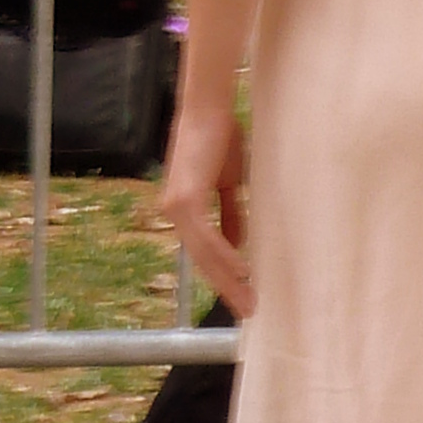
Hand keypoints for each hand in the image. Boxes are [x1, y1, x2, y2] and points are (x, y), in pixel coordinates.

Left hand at [157, 104, 250, 317]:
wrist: (208, 110)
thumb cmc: (219, 140)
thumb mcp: (227, 185)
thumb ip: (230, 215)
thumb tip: (237, 247)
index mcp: (183, 211)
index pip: (202, 254)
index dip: (221, 277)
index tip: (241, 297)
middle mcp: (174, 213)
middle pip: (202, 262)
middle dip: (226, 289)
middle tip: (248, 311)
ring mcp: (176, 208)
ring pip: (204, 255)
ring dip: (228, 281)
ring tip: (248, 301)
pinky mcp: (185, 200)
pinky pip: (207, 237)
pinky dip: (225, 256)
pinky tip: (242, 272)